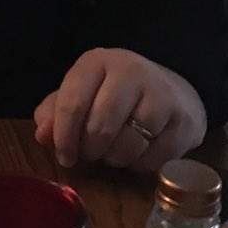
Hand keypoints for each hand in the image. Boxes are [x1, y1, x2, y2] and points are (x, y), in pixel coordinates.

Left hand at [34, 48, 206, 170]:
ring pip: (127, 145)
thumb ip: (55, 112)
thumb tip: (42, 135)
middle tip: (90, 154)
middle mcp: (131, 71)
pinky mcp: (184, 121)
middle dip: (90, 150)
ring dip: (114, 159)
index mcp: (97, 62)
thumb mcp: (82, 92)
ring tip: (112, 151)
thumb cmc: (114, 93)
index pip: (72, 103)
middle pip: (100, 127)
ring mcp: (161, 95)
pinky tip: (137, 153)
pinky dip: (140, 165)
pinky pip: (153, 159)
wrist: (171, 89)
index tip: (64, 156)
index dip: (63, 137)